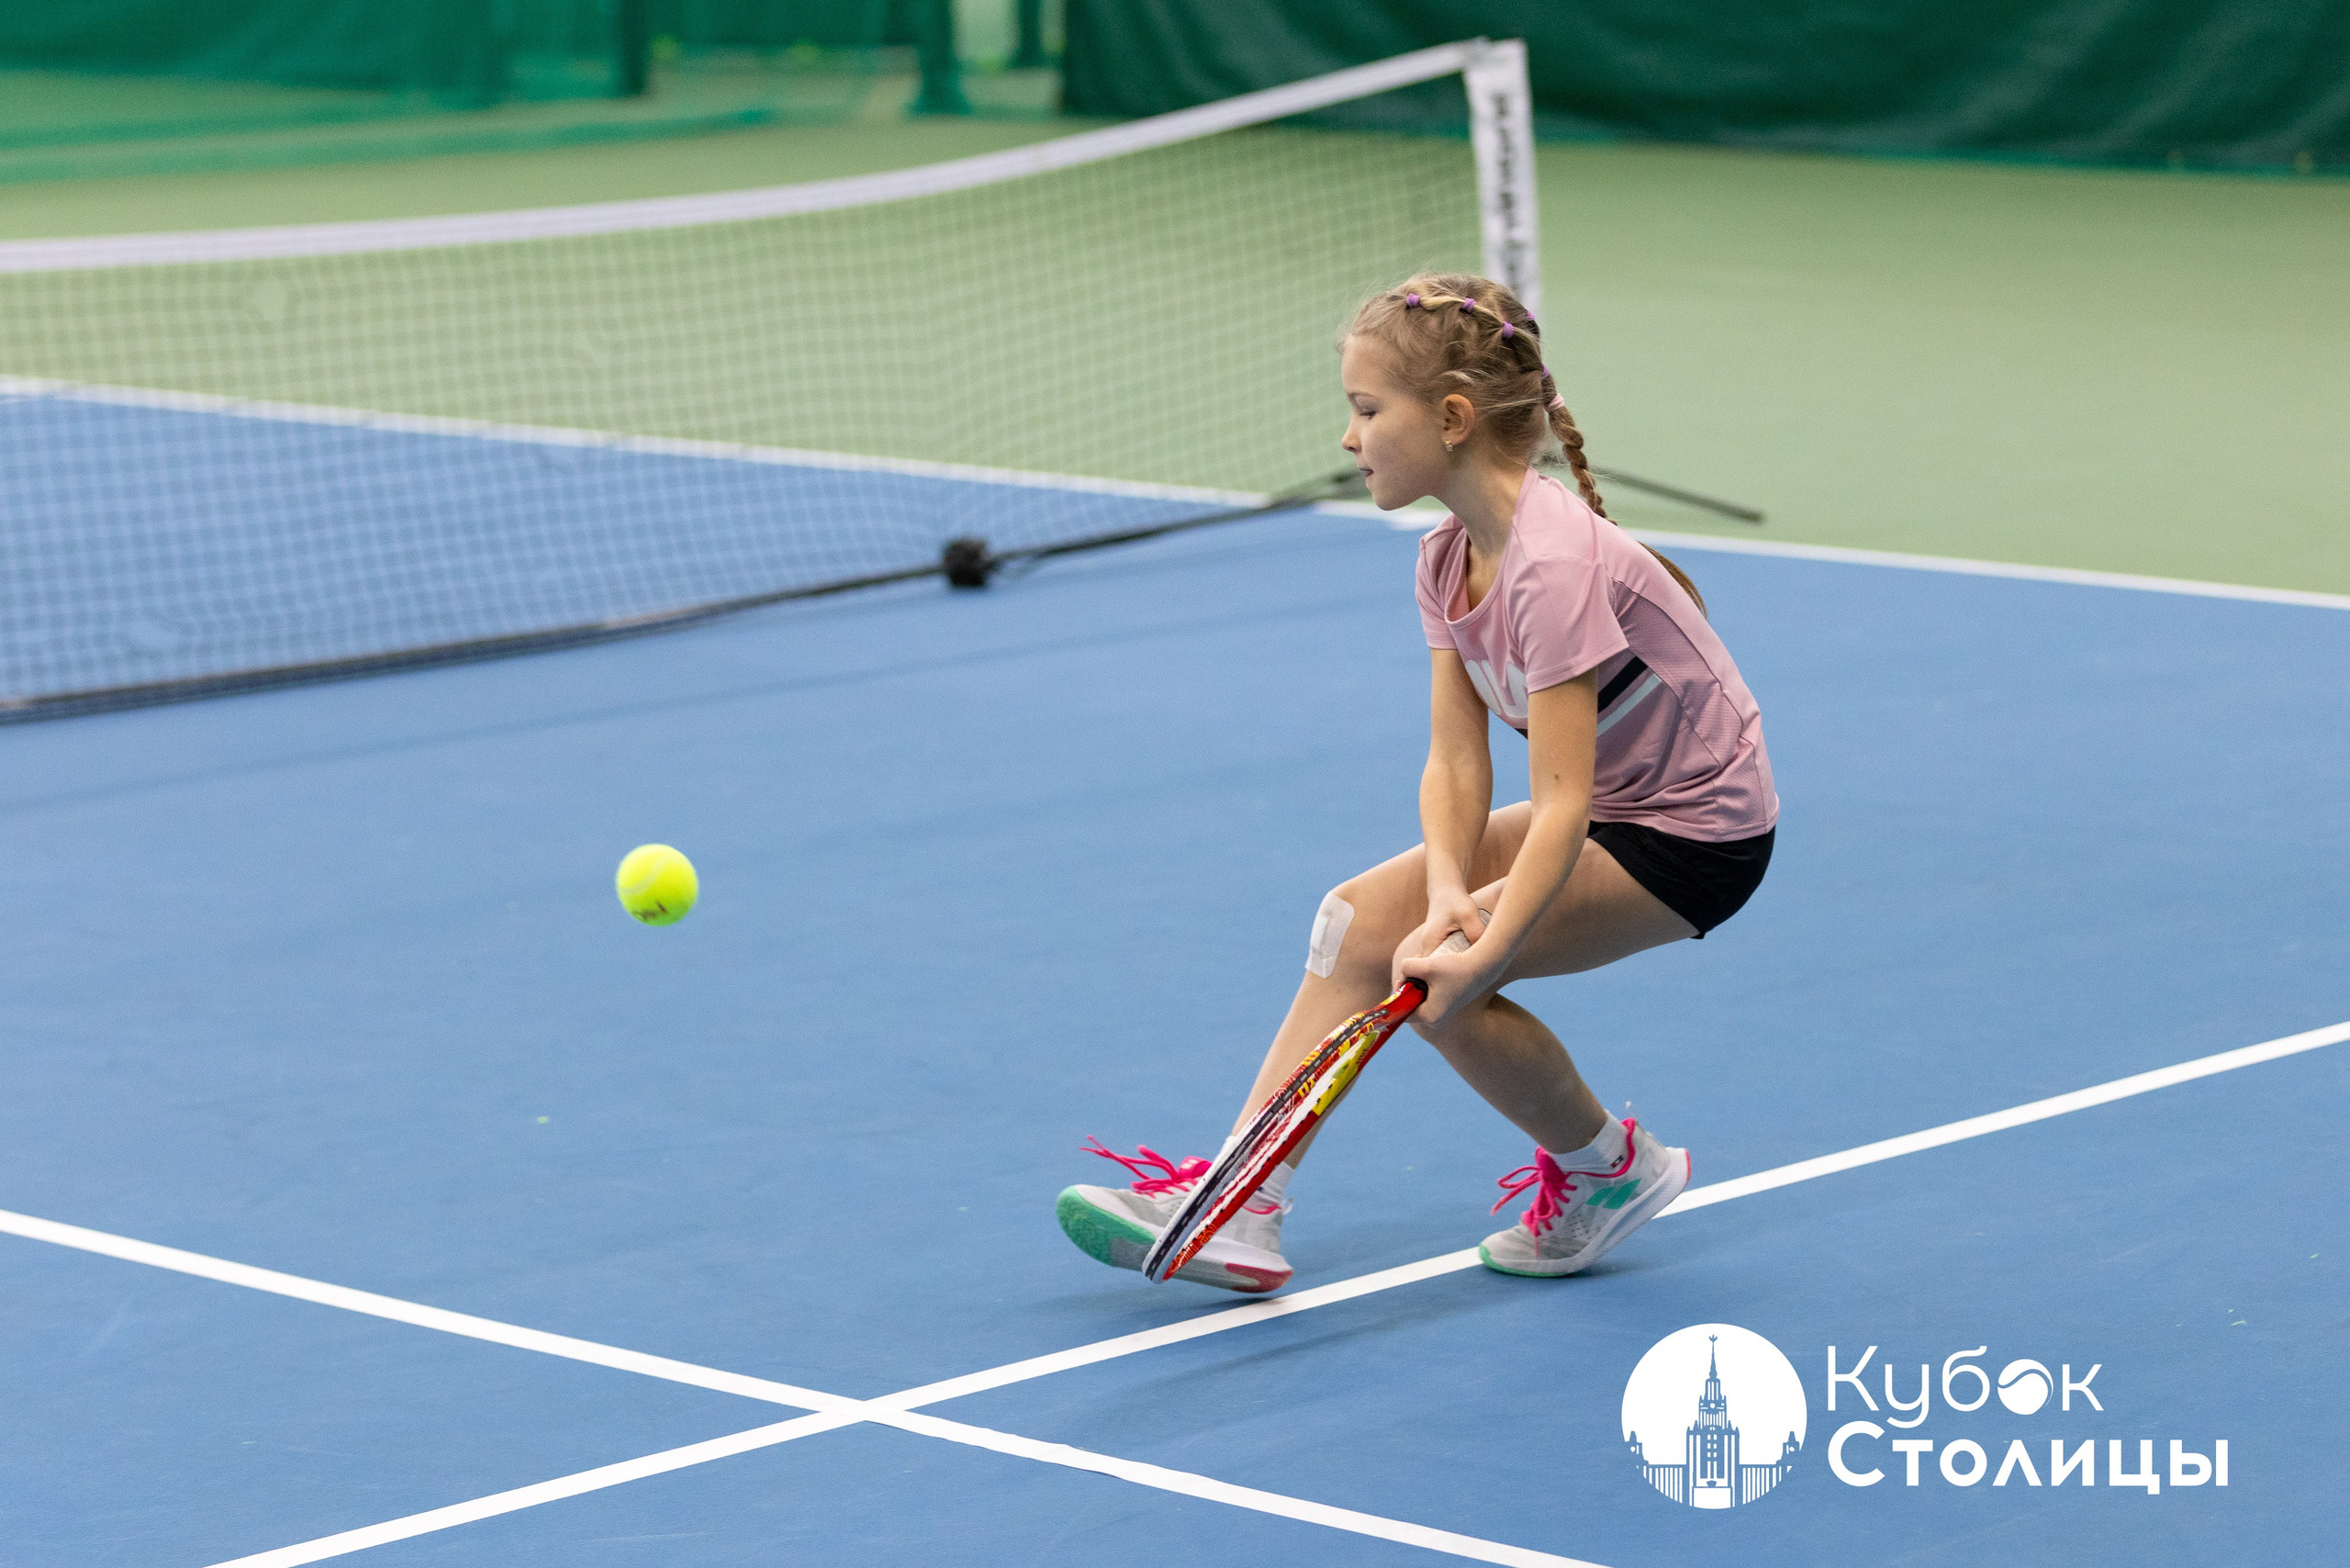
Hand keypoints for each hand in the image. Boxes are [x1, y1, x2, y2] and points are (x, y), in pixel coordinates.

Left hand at [1393, 898, 1493, 1028]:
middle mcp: (1436, 1018)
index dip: (1399, 992)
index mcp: (1430, 1016)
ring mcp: (1444, 1011)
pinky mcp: (1449, 1001)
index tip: (1403, 977)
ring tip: (1426, 960)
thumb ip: (1406, 967)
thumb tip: (1403, 971)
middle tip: (1416, 963)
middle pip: (1411, 1001)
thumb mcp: (1425, 965)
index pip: (1402, 1010)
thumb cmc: (1455, 967)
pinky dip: (1428, 978)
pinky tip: (1435, 965)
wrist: (1483, 965)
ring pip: (1420, 993)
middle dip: (1410, 981)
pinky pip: (1430, 991)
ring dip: (1418, 976)